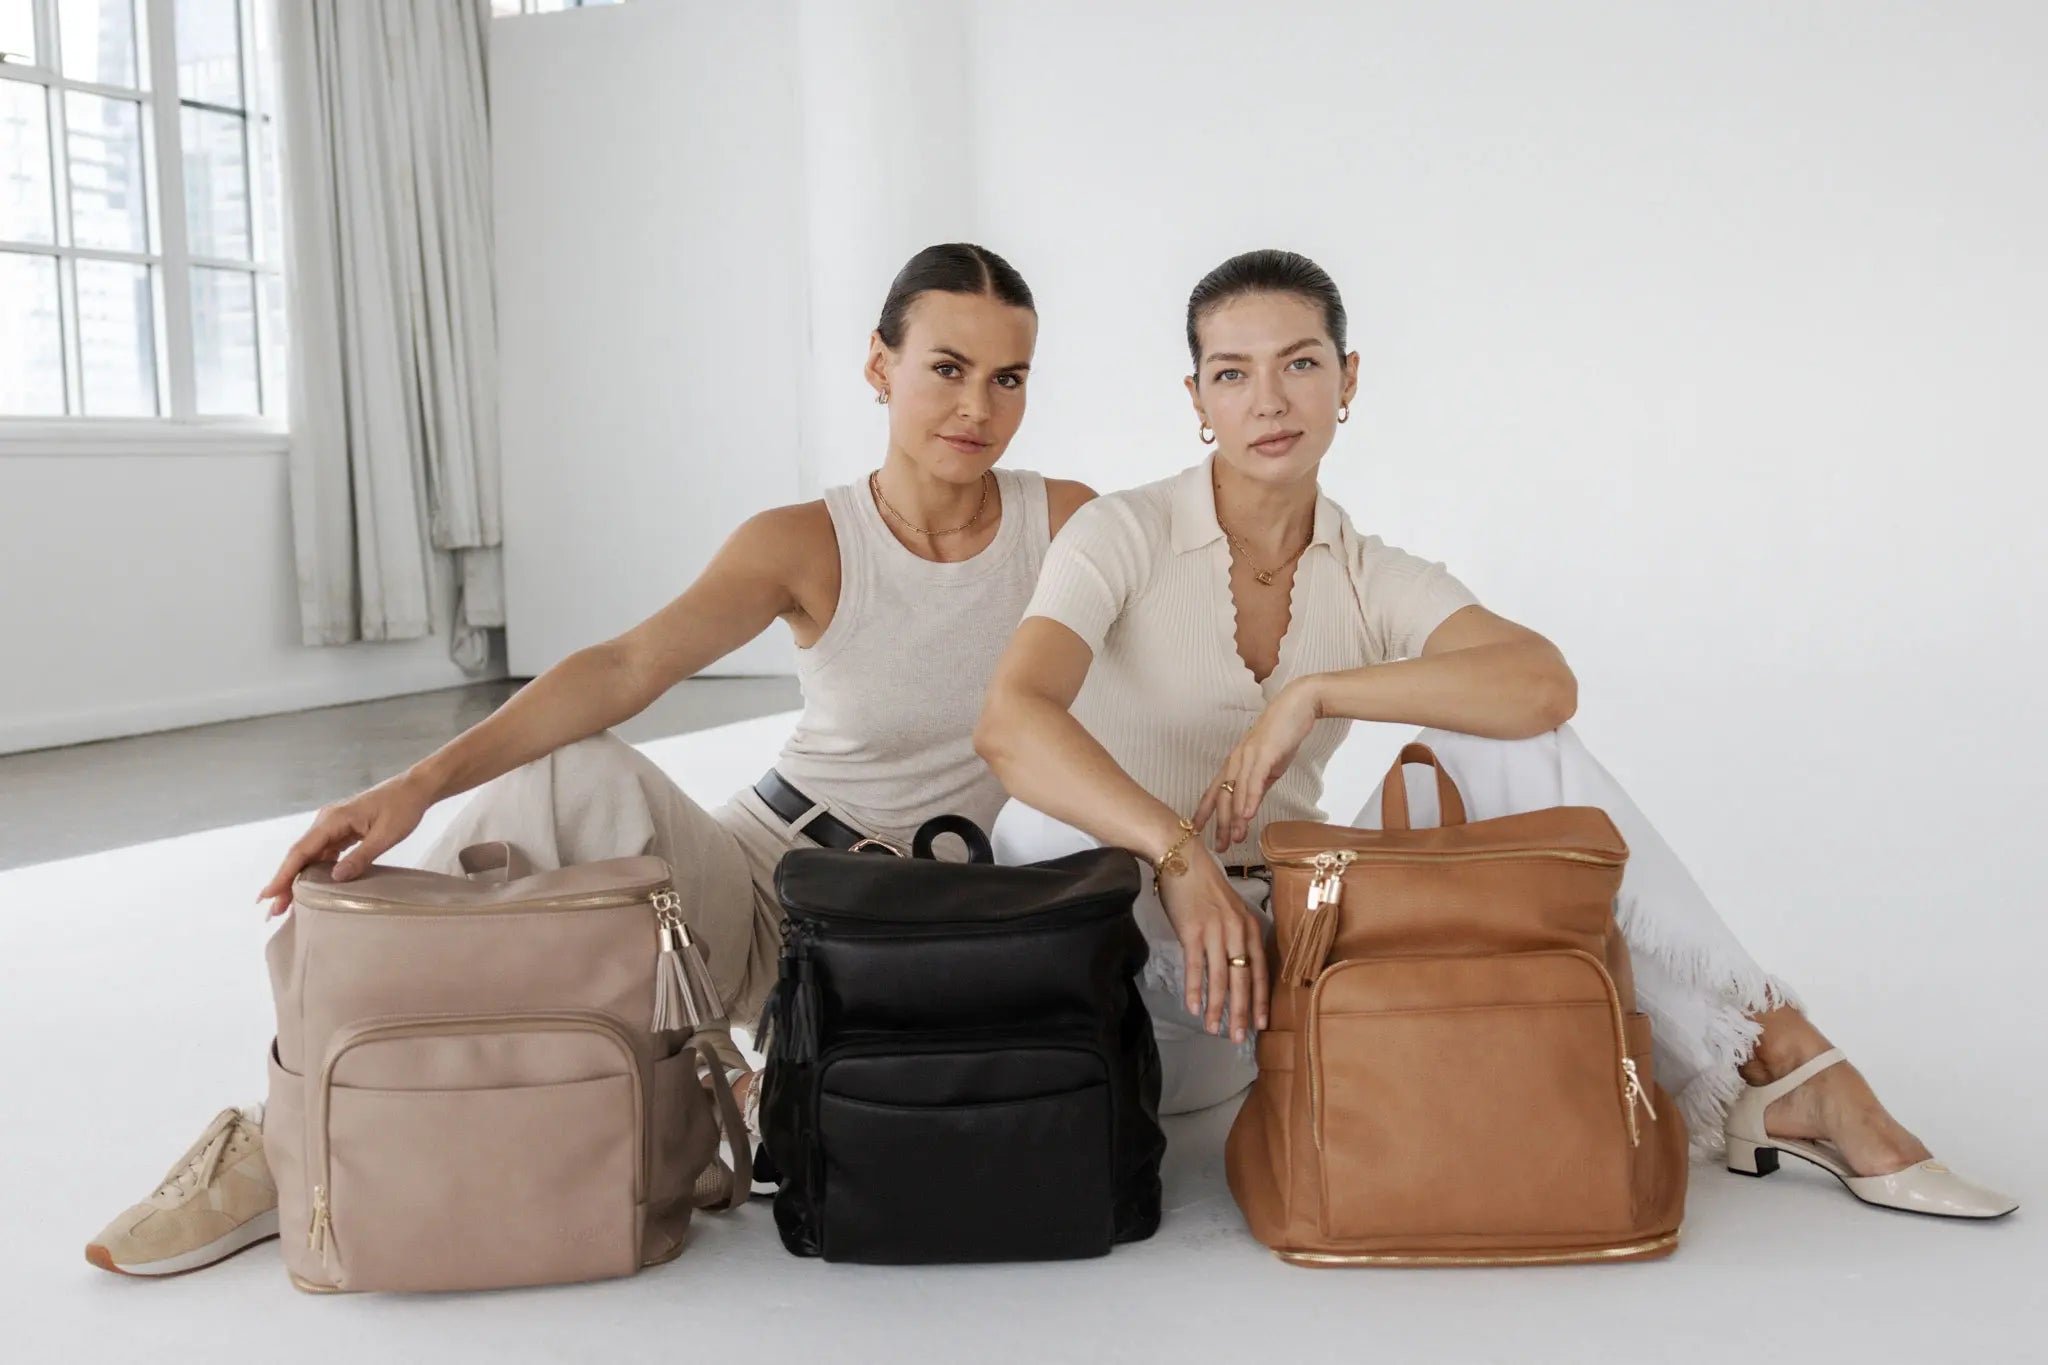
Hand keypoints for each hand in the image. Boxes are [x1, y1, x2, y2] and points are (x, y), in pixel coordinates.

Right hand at [257, 770, 435, 917]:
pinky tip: (310, 887)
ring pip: (309, 856)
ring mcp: (332, 825)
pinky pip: (322, 853)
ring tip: (287, 905)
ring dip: (298, 879)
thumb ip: (361, 857)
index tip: (267, 895)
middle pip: (300, 855)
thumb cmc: (403, 808)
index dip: (283, 875)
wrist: (415, 788)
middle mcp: (326, 821)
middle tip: (273, 911)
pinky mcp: (341, 830)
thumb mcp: (385, 835)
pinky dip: (314, 871)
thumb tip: (335, 878)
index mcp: (332, 820)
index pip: (301, 851)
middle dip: (284, 882)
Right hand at [1156, 853, 1269, 1042]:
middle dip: (1242, 1011)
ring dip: (1217, 1007)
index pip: (1260, 970)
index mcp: (1249, 926)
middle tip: (1240, 1037)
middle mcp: (1236, 930)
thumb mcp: (1229, 909)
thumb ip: (1235, 934)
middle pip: (1242, 979)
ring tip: (1214, 1029)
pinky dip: (1195, 989)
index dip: (1261, 999)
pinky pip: (1196, 966)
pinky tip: (1194, 1007)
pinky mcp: (1192, 931)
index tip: (1262, 1023)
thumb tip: (1235, 964)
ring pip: (1220, 978)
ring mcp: (1215, 931)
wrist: (1181, 859)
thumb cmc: (1203, 885)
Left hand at [1193, 677, 1320, 852]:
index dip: (1204, 812)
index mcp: (1234, 764)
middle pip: (1222, 797)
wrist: (1297, 707)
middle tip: (1219, 847)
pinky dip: (1249, 799)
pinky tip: (1248, 816)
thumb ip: (1258, 784)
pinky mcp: (1264, 753)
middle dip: (1219, 824)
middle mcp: (1235, 760)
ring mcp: (1248, 756)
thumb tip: (1252, 805)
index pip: (1214, 792)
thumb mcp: (1268, 766)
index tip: (1196, 831)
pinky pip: (1253, 780)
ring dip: (1235, 818)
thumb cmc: (1282, 735)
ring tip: (1234, 839)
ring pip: (1236, 792)